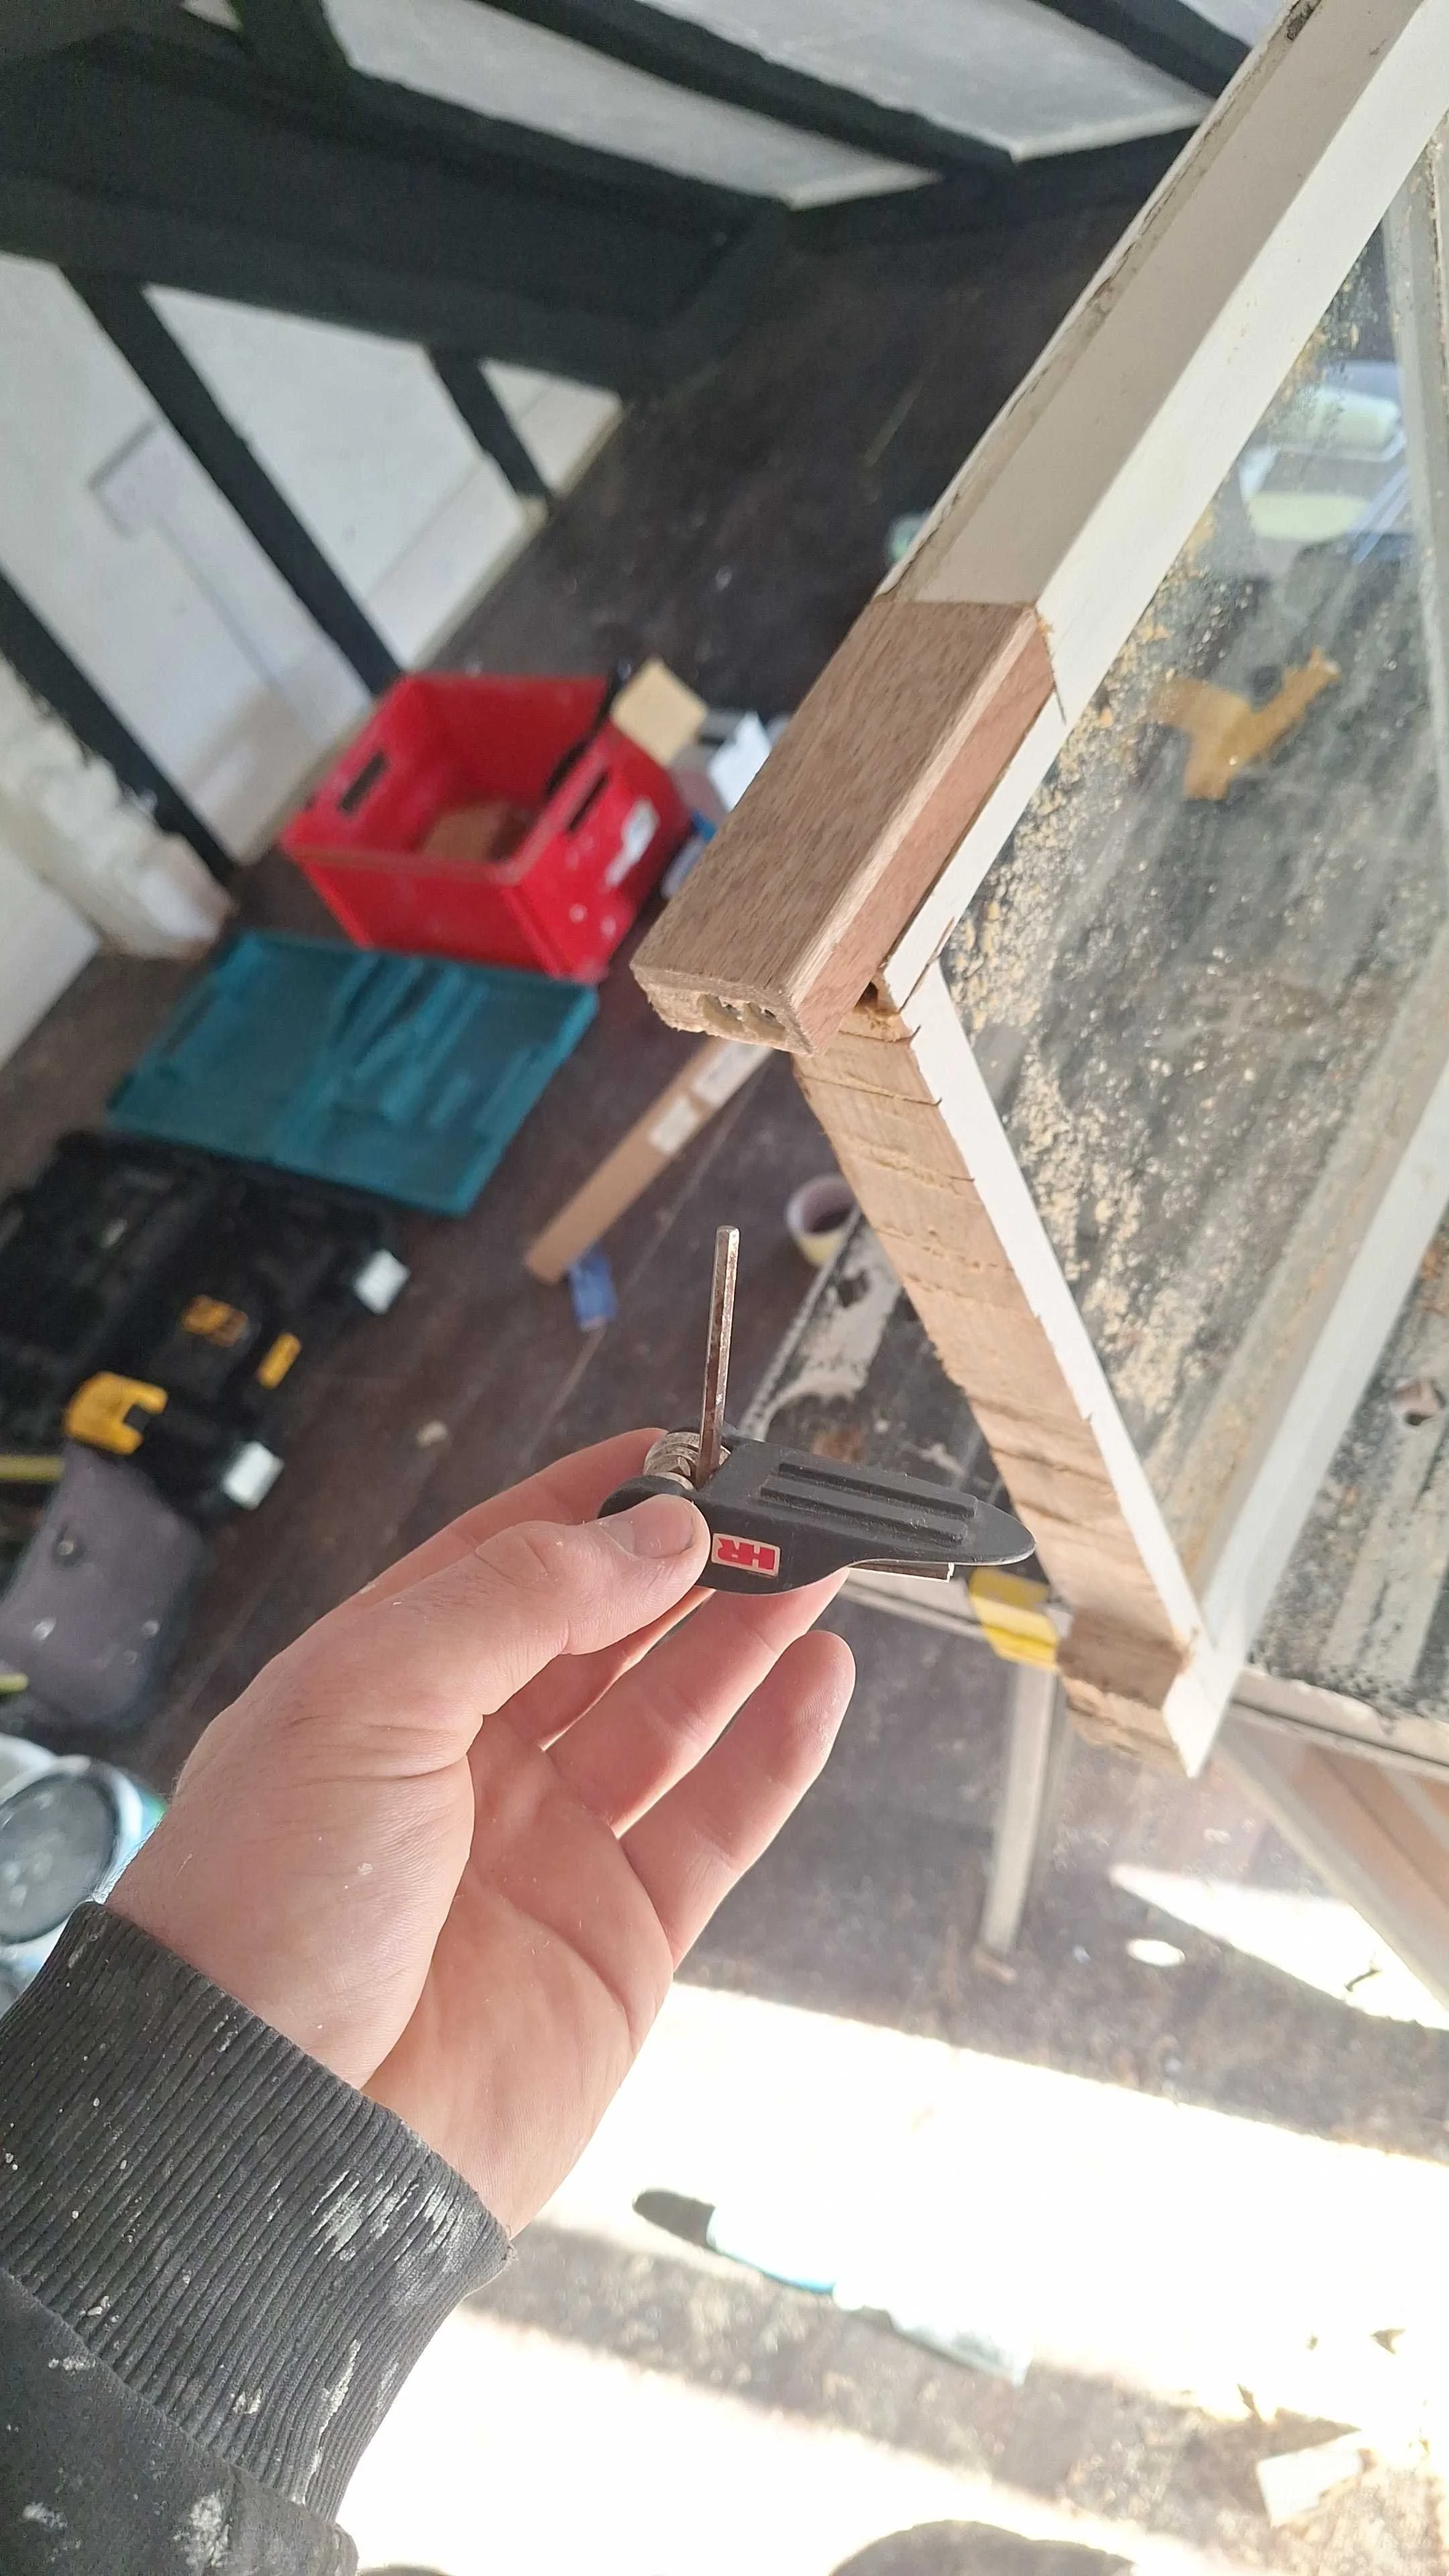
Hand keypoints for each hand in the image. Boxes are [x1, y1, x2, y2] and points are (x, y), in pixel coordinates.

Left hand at [110, 1431, 853, 2230]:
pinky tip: (820, 1675)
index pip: (508, 1560)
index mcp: (385, 1686)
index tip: (689, 1447)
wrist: (272, 2133)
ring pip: (674, 1716)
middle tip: (781, 1504)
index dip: (599, 1501)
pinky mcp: (618, 1942)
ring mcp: (548, 1852)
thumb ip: (518, 1597)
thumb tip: (659, 1530)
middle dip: (691, 1563)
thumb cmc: (273, 1903)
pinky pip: (716, 1824)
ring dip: (747, 1639)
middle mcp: (469, 1761)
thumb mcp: (368, 1696)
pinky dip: (776, 1749)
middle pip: (605, 1632)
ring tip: (820, 1568)